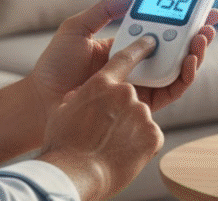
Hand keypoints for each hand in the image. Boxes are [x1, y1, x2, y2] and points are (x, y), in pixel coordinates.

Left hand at [30, 0, 217, 119]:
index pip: (159, 27)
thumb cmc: (55, 65)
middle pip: (175, 47)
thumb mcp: (79, 26)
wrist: (42, 99)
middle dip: (197, 33)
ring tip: (202, 38)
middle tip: (210, 20)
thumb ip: (107, 8)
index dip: (181, 17)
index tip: (198, 3)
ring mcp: (142, 83)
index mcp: (125, 44)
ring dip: (196, 52)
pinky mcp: (143, 103)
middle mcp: (138, 64)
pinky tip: (189, 61)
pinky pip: (172, 90)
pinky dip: (185, 76)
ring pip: (179, 68)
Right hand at [38, 35, 163, 199]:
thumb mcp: (65, 111)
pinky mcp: (153, 135)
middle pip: (130, 96)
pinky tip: (122, 154)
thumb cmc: (64, 144)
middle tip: (105, 128)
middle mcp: (125, 94)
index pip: (125, 58)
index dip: (139, 48)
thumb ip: (80, 97)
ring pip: (139, 117)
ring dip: (128, 128)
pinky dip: (139, 143)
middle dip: (120, 109)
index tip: (150, 43)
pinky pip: (149, 135)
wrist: (75, 174)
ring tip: (110, 145)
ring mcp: (141, 114)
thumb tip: (80, 95)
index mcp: (102, 83)